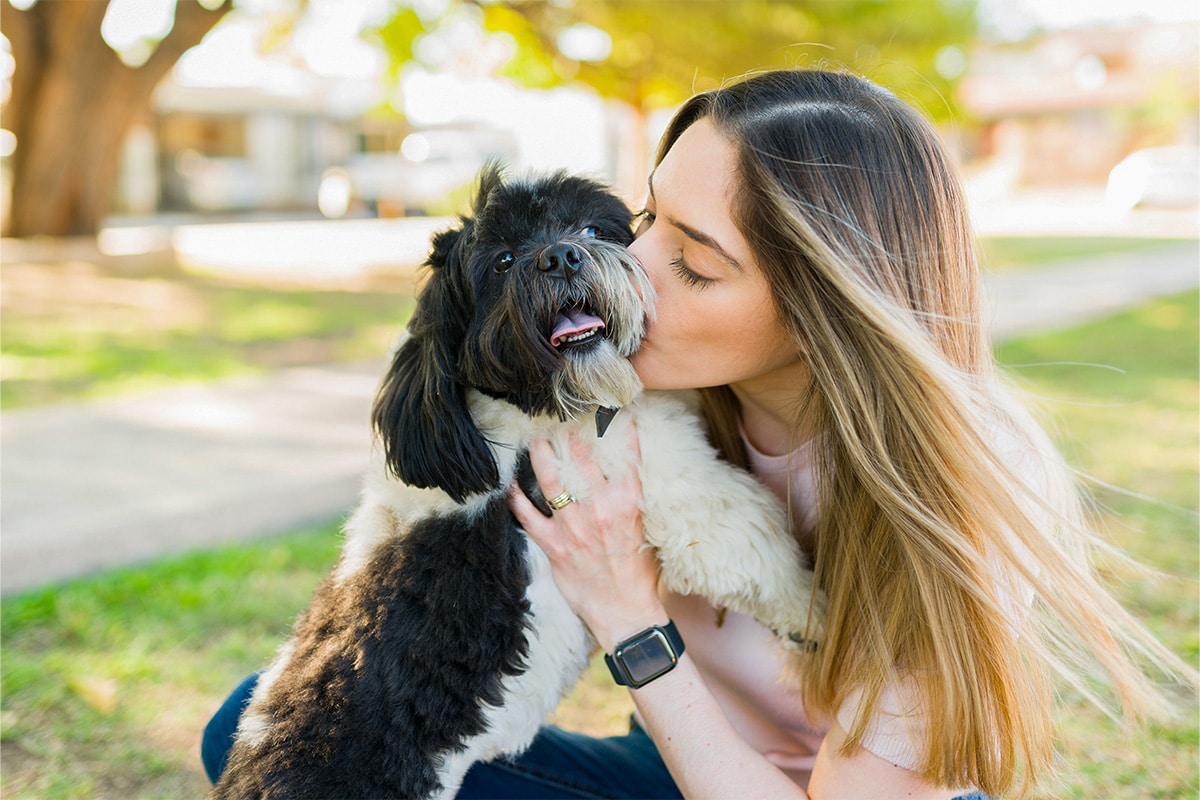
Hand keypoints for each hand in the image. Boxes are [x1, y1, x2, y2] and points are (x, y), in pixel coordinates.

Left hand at [508, 422, 666, 650]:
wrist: (626, 613)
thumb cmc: (641, 574)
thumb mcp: (648, 531)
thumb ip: (634, 503)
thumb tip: (626, 478)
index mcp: (629, 503)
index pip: (626, 456)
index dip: (621, 429)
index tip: (611, 410)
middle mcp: (601, 509)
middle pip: (581, 461)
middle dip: (570, 437)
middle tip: (562, 421)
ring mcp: (575, 527)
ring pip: (551, 481)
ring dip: (541, 457)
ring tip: (537, 442)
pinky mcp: (555, 545)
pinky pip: (529, 517)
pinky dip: (517, 500)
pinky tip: (510, 485)